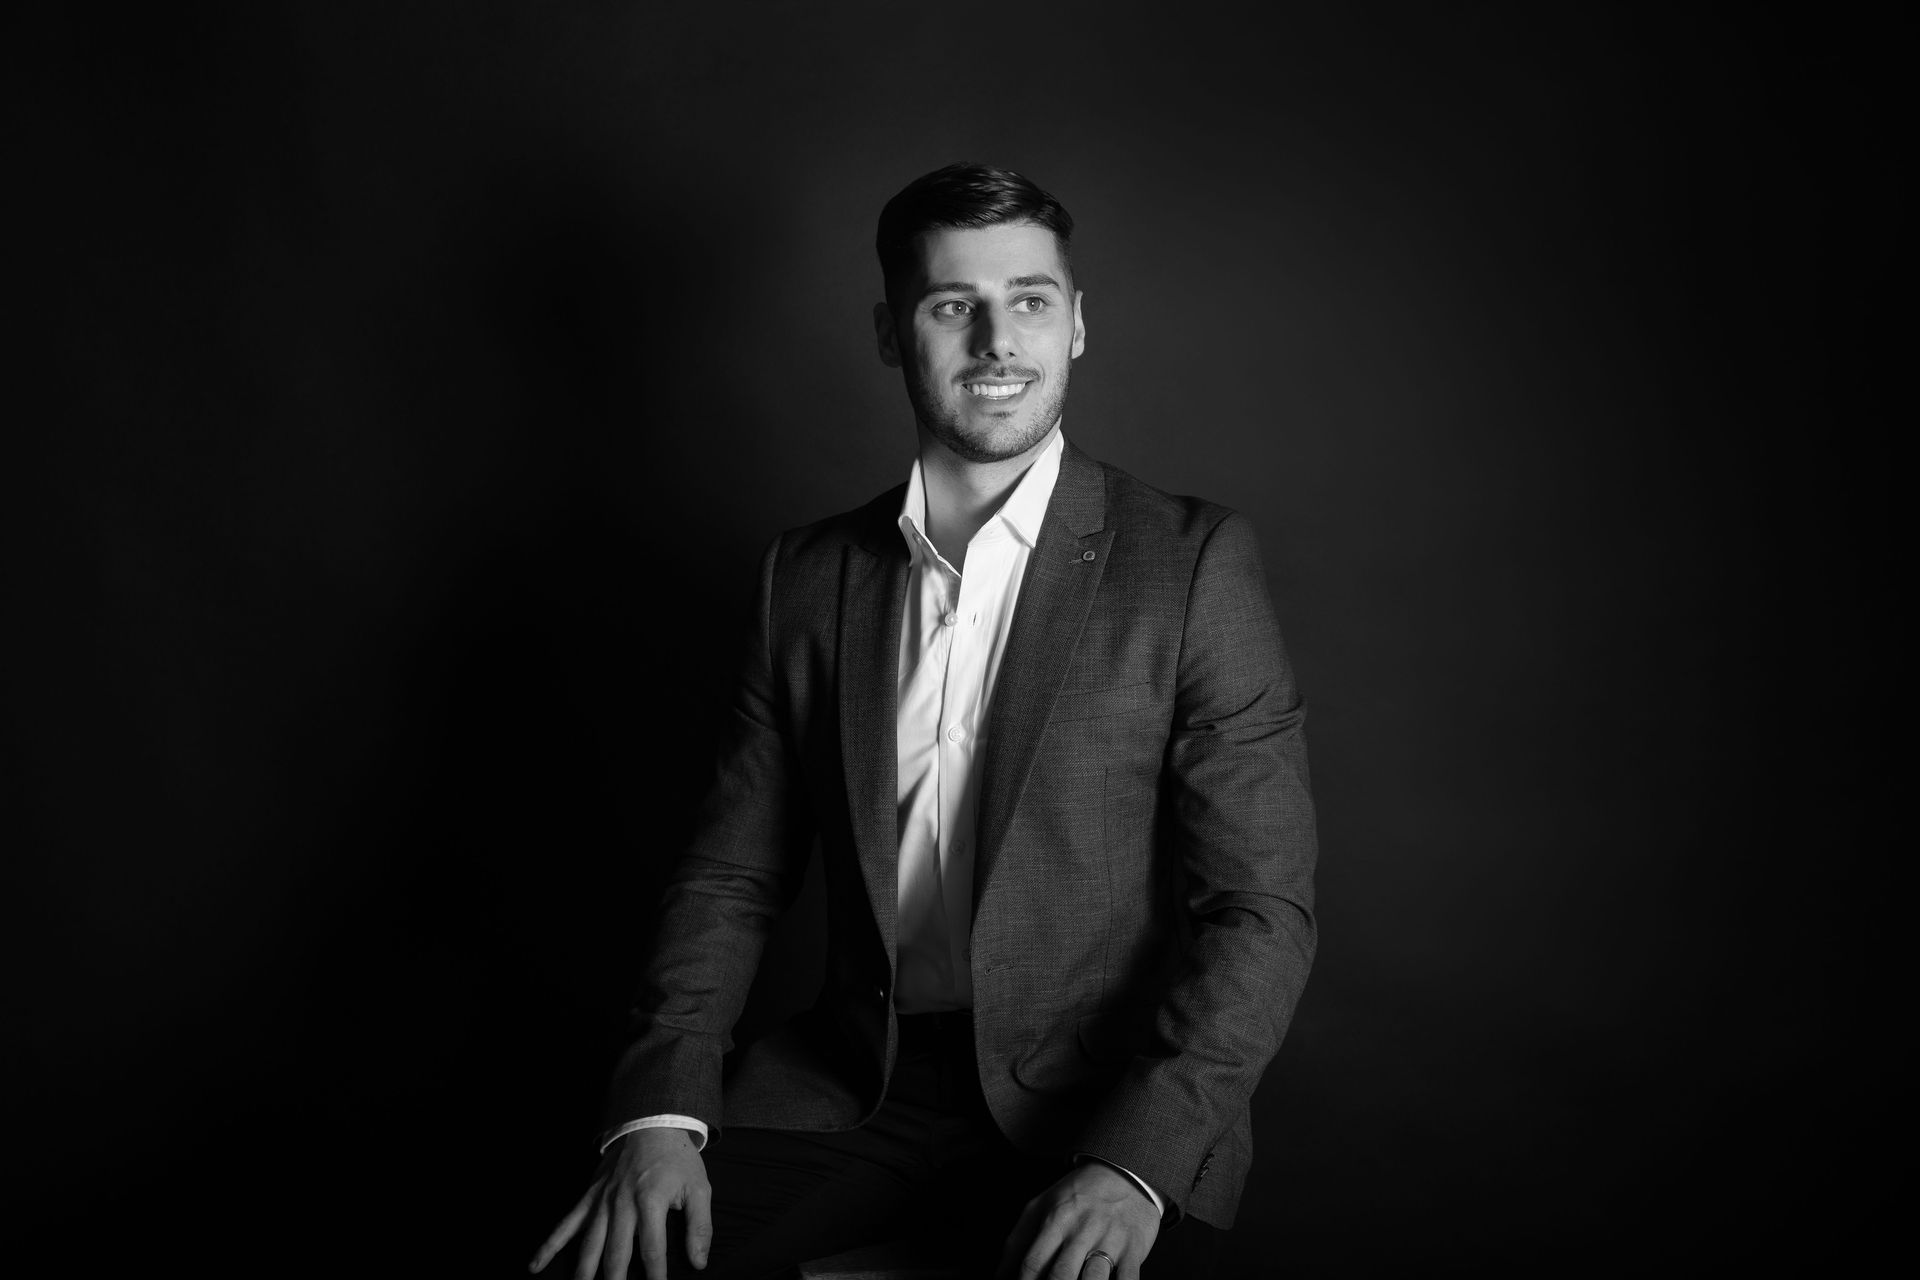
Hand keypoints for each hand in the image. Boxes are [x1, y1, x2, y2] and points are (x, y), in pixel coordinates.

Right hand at [530, 1127, 712, 1279]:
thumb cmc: (678, 1160)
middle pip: (616, 1253)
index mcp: (651, 1202)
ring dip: (584, 1272)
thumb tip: (699, 1262)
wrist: (651, 1124)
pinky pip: (566, 1224)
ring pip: (589, 1245)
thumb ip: (700, 1227)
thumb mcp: (699, 1189)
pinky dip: (550, 1245)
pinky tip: (535, 1265)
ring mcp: (601, 1202)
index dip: (655, 1276)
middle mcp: (622, 1204)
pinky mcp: (589, 1198)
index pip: (652, 1250)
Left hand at [997, 1160, 1159, 1279]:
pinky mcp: (1134, 1248)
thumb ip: (1017, 1242)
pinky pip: (1129, 1278)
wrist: (1125, 1170)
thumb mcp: (1041, 1206)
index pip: (1032, 1263)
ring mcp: (1109, 1240)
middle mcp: (1081, 1231)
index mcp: (1055, 1220)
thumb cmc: (1078, 1194)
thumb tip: (998, 1276)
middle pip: (1060, 1275)